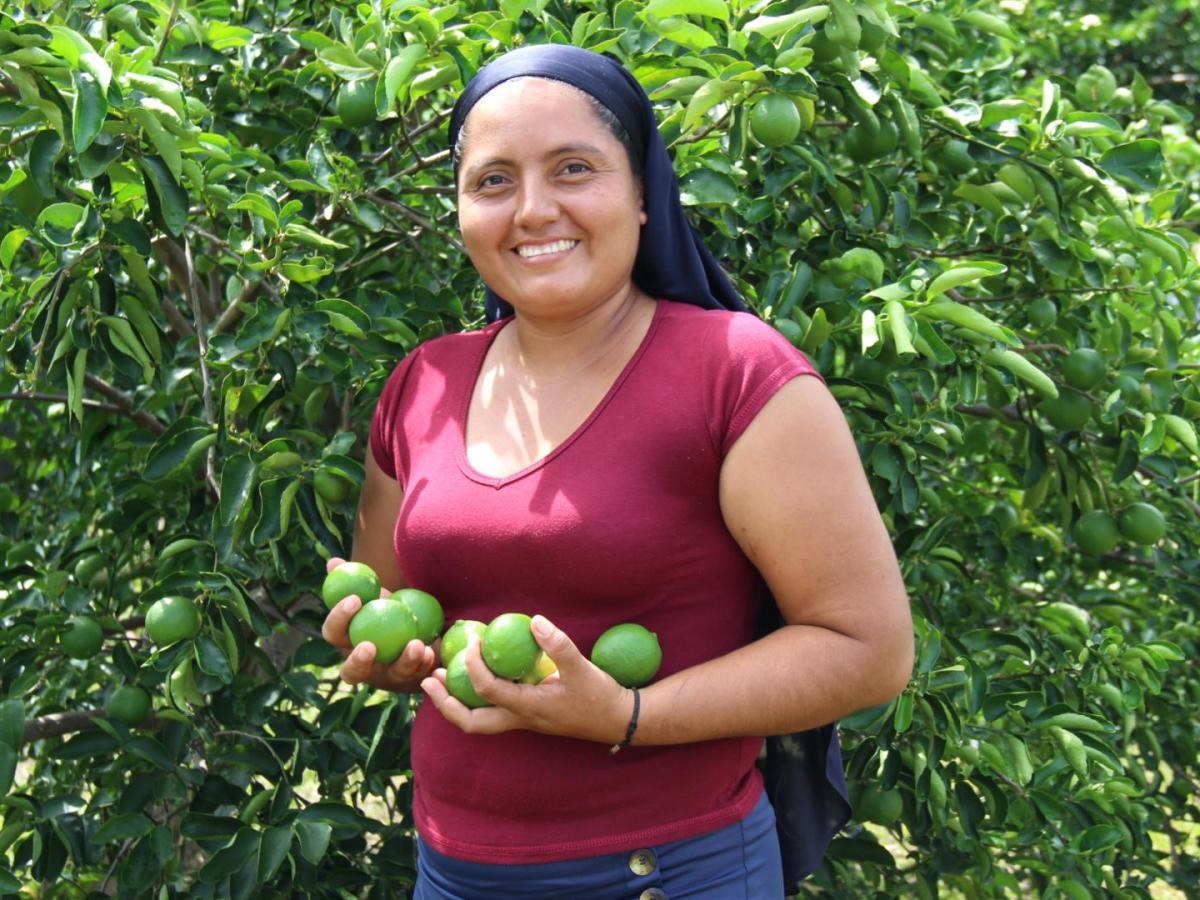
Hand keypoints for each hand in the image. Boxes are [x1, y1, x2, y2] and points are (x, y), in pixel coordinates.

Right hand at [321, 556, 436, 692]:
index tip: (355, 599)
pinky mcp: (412, 680)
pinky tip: (431, 652)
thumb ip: (354, 581)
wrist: (418, 628)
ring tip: (416, 644)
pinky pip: (418, 675)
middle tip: (370, 646)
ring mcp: (388, 677)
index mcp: (347, 641)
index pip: (333, 633)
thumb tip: (334, 563)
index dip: (339, 618)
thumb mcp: (373, 595)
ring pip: (392, 675)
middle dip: (358, 662)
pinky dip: (425, 663)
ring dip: (404, 661)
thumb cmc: (387, 609)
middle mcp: (363, 665)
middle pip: (351, 672)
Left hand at [420, 615, 633, 744]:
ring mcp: (524, 721)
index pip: (487, 688)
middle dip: (445, 704)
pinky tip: (479, 677)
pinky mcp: (530, 716)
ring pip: (479, 721)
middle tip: (428, 680)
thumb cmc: (600, 697)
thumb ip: (558, 644)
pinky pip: (493, 712)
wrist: (618, 721)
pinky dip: (477, 698)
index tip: (471, 640)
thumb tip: (534, 620)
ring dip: (456, 703)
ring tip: (441, 679)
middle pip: (471, 722)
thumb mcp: (581, 668)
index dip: (472, 664)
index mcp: (528, 707)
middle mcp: (520, 719)